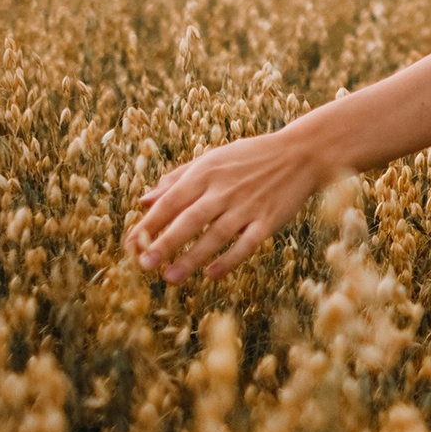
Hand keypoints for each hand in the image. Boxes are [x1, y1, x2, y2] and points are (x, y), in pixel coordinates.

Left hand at [126, 126, 336, 282]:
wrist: (300, 154)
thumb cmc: (250, 157)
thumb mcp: (212, 159)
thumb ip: (177, 179)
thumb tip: (143, 201)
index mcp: (206, 172)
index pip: (171, 201)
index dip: (149, 224)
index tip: (129, 245)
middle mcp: (225, 189)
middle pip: (190, 219)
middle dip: (165, 243)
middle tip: (144, 265)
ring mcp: (248, 205)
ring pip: (216, 235)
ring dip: (193, 257)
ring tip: (171, 277)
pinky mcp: (269, 219)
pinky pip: (247, 244)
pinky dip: (229, 260)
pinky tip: (212, 275)